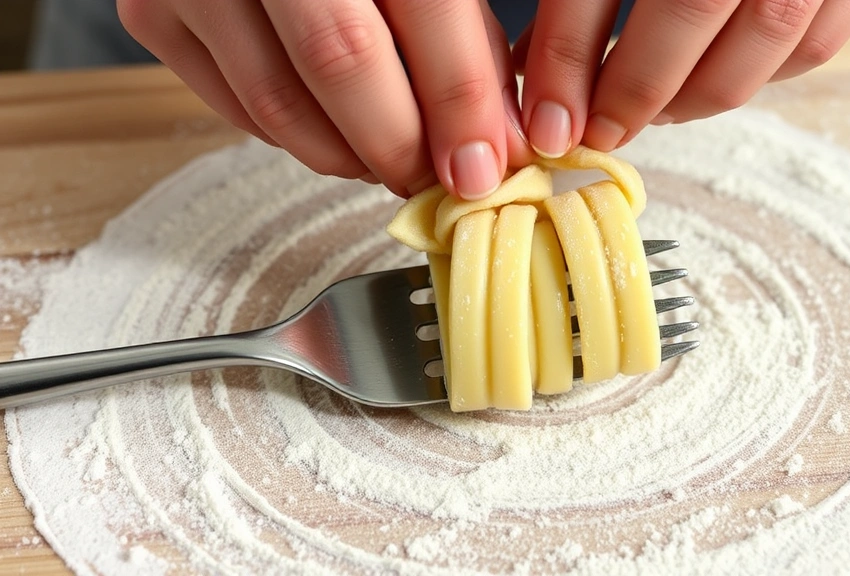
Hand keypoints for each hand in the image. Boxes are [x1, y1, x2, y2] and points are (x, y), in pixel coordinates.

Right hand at [118, 0, 532, 198]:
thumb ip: (465, 34)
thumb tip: (498, 140)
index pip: (422, 7)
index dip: (460, 100)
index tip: (484, 168)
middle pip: (339, 62)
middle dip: (401, 145)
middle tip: (435, 181)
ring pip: (278, 103)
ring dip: (349, 156)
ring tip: (391, 164)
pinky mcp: (152, 11)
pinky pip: (237, 106)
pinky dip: (298, 138)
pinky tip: (337, 135)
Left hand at [512, 0, 849, 155]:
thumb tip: (528, 70)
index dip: (567, 58)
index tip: (548, 120)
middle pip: (690, 8)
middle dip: (633, 90)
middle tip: (597, 132)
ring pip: (762, 39)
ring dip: (694, 96)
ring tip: (649, 112)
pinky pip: (810, 47)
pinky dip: (757, 78)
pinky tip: (709, 81)